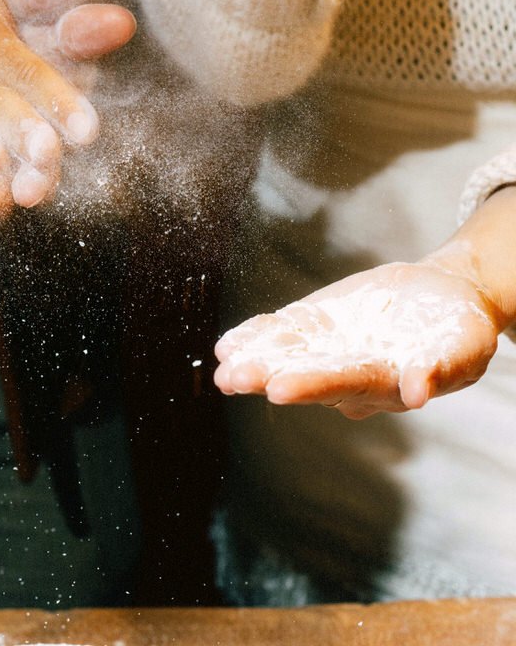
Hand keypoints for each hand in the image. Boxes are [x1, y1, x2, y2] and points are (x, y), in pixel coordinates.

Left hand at [214, 260, 499, 418]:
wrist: (444, 296)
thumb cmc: (461, 326)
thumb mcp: (466, 344)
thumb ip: (442, 368)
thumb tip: (418, 391)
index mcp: (385, 384)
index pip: (345, 385)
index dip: (312, 385)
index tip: (279, 388)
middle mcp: (350, 374)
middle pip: (304, 376)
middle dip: (267, 376)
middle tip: (233, 379)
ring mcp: (330, 350)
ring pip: (286, 356)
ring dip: (253, 358)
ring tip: (223, 361)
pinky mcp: (319, 324)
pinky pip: (284, 332)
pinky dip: (258, 335)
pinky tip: (230, 343)